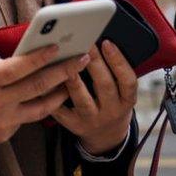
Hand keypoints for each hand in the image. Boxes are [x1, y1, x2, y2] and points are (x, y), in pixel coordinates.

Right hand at [0, 45, 90, 164]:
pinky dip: (34, 105)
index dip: (42, 56)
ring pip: (40, 107)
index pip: (21, 66)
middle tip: (81, 59)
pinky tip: (43, 97)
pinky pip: (25, 117)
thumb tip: (24, 58)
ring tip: (72, 80)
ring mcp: (2, 121)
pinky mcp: (4, 134)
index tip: (59, 46)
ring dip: (60, 92)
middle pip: (38, 86)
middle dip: (64, 71)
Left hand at [51, 40, 136, 155]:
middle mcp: (112, 111)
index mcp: (126, 100)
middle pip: (104, 86)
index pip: (128, 80)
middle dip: (94, 63)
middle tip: (83, 42)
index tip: (107, 42)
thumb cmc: (110, 101)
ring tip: (65, 60)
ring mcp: (92, 120)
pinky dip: (54, 96)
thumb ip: (112, 71)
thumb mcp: (120, 91)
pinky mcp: (74, 125)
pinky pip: (62, 110)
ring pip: (82, 99)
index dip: (118, 61)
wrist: (106, 135)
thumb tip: (96, 40)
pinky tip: (47, 80)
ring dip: (74, 80)